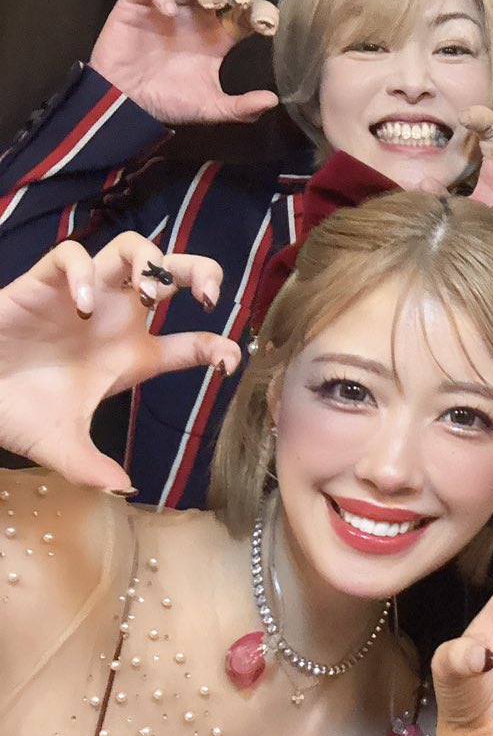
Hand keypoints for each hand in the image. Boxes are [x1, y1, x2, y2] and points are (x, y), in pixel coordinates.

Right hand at [0, 235, 236, 490]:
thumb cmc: (18, 412)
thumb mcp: (61, 446)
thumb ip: (91, 467)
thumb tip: (123, 488)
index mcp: (132, 356)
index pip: (193, 342)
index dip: (219, 346)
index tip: (227, 361)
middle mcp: (117, 319)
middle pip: (174, 273)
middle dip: (202, 272)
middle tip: (208, 296)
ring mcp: (85, 296)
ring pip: (131, 247)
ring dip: (148, 262)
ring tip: (146, 295)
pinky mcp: (44, 283)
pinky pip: (71, 255)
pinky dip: (82, 271)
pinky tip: (82, 303)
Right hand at [89, 0, 278, 125]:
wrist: (123, 107)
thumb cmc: (166, 102)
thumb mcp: (209, 108)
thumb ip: (240, 107)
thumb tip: (273, 100)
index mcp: (217, 35)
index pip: (246, 10)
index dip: (260, 10)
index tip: (266, 25)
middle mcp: (196, 16)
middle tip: (240, 2)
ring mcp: (167, 7)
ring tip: (212, 2)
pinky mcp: (136, 6)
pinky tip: (170, 11)